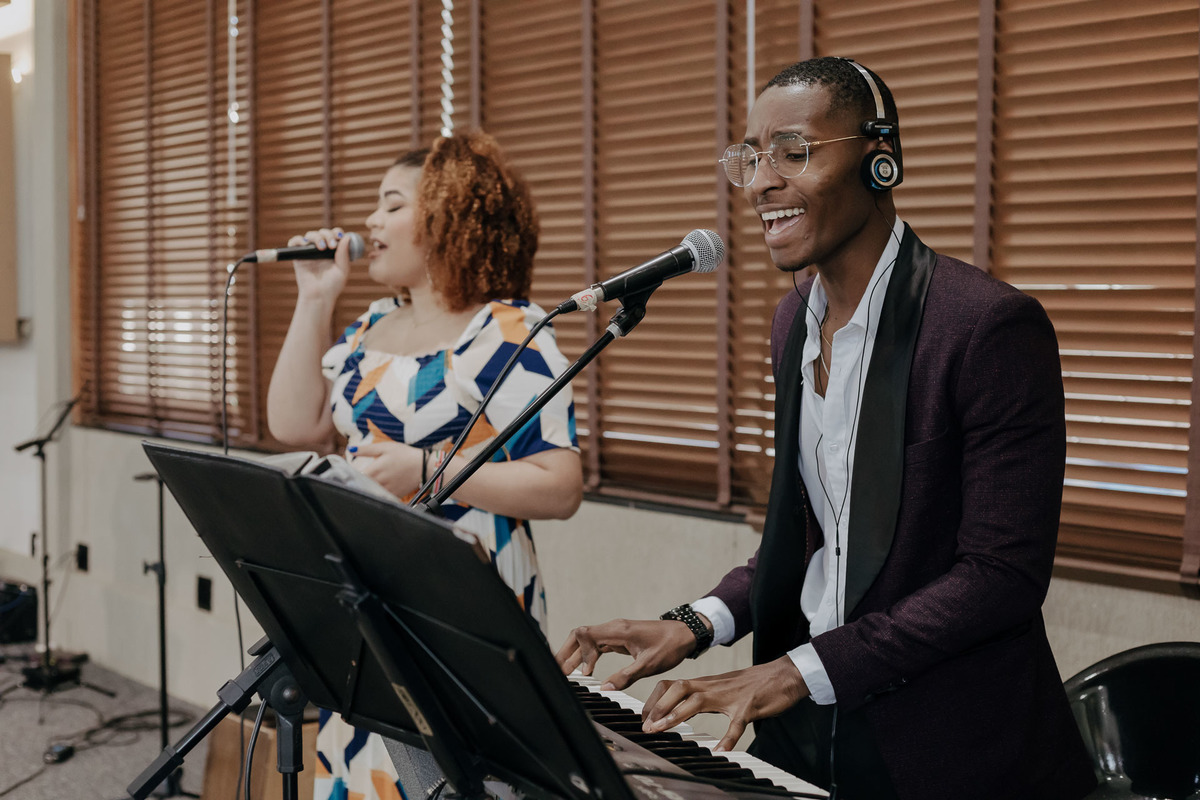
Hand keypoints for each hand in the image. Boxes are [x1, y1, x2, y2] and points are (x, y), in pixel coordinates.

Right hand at [289, 227, 353, 300]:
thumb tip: (347, 237)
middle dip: (327, 235)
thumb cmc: (332, 286)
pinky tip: (305, 244)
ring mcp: (309, 252)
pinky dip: (298, 240)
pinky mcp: (298, 256)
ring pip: (310, 235)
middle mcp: (321, 249)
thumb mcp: (343, 270)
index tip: (339, 236)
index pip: (334, 235)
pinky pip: (294, 242)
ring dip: (317, 237)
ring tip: (321, 247)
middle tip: (331, 245)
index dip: (336, 232)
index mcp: (333, 251)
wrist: (319, 296)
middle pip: (323, 232)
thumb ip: (344, 254)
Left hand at [350, 441, 425, 497]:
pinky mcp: (394, 495)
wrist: (423, 466)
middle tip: (358, 477)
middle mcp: (379, 482)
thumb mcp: (385, 447)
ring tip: (369, 482)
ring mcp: (387, 490)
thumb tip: (350, 450)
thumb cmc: (404, 454)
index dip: (351, 474)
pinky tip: (380, 487)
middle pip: (362, 485)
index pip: (356, 476)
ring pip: (371, 492)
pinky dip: (378, 493)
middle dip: (359, 481)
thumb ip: (366, 450)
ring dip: (368, 488)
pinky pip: (381, 496)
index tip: (350, 471)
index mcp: (375, 470)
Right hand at [555, 618, 695, 690]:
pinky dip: (588, 654)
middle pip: (580, 635)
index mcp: (618, 631)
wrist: (685, 634)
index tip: (583, 673)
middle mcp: (614, 628)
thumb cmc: (669, 646)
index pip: (585, 635)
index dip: (579, 653)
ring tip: (565, 672)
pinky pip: (597, 643)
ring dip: (575, 654)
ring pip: (587, 639)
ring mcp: (616, 632)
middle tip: (556, 671)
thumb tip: (604, 688)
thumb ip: (626, 676)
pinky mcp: (620, 638)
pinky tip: (585, 668)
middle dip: (567, 651)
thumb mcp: (649, 665)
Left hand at [640, 656, 809, 750]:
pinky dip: (728, 738)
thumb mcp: (722, 689)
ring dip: (677, 715)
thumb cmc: (753, 684)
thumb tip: (682, 708)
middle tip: (647, 727)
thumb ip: (703, 696)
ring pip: (698, 701)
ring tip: (664, 730)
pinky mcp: (749, 707)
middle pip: (678, 688)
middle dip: (659, 707)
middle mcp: (713, 687)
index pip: (672, 685)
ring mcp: (731, 696)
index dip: (655, 701)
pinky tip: (721, 751)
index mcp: (706, 684)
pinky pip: (736, 724)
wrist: (783, 675)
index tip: (644, 718)